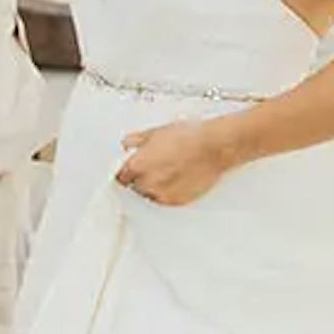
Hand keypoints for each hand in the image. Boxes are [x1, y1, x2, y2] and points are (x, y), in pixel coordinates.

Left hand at [115, 120, 238, 207]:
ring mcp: (161, 194)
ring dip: (151, 186)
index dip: (125, 171)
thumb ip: (136, 140)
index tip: (129, 169)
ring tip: (166, 171)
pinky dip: (165, 192)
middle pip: (133, 187)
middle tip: (152, 166)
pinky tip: (175, 178)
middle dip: (139, 178)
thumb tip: (127, 144)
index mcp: (138, 165)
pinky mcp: (176, 201)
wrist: (213, 147)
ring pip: (148, 195)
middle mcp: (147, 183)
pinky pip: (163, 200)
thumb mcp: (156, 131)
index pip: (120, 176)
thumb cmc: (188, 137)